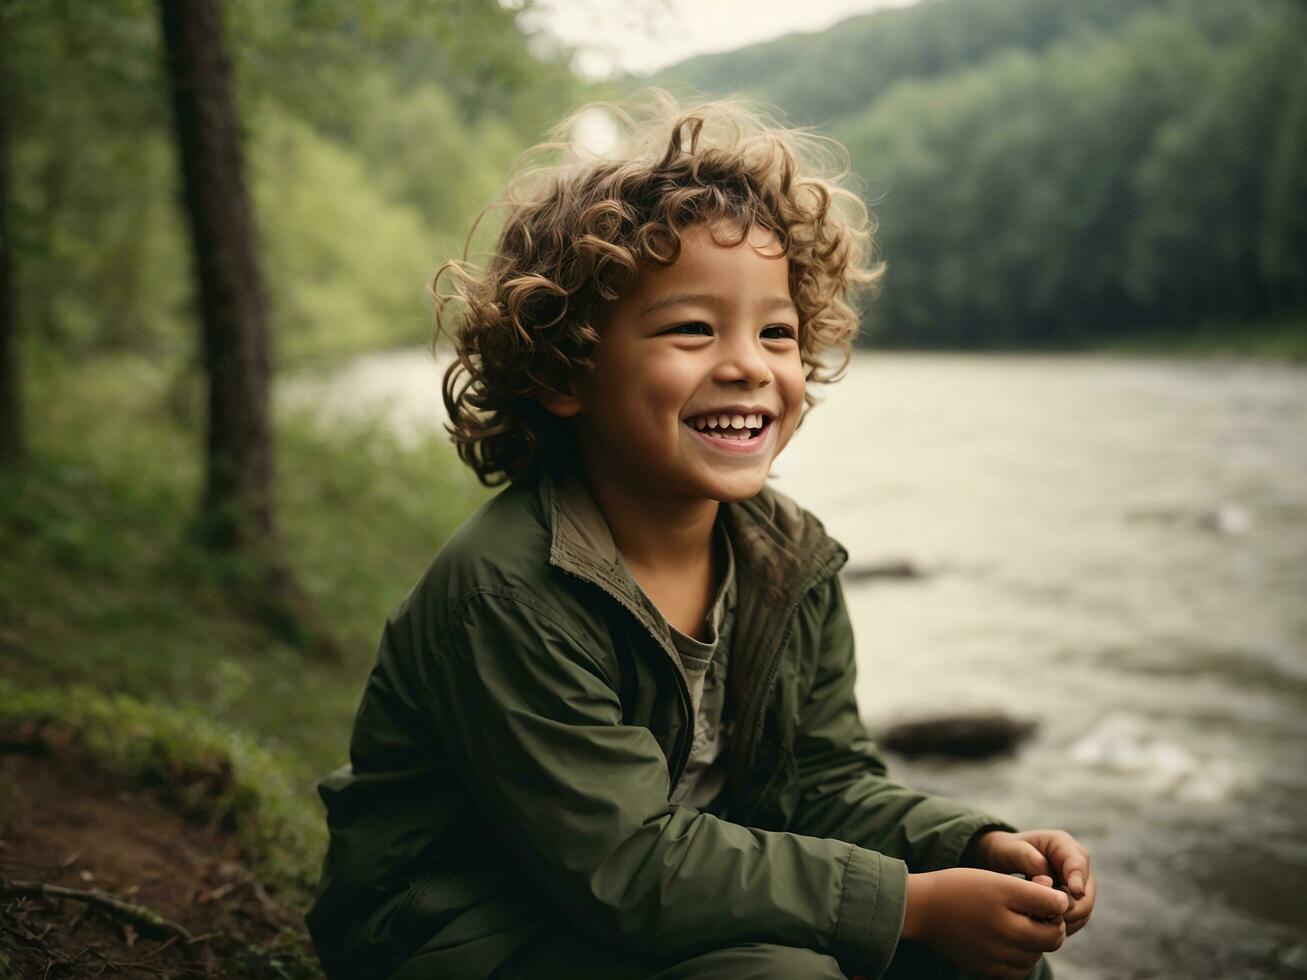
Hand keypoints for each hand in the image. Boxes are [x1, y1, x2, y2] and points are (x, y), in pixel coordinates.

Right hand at [903, 868, 1067, 979]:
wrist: (923, 909)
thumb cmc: (962, 888)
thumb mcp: (999, 881)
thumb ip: (1036, 893)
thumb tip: (1063, 903)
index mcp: (1010, 913)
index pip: (1057, 914)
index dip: (1055, 902)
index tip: (1040, 891)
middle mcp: (1006, 940)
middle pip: (1051, 940)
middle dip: (1048, 924)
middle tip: (1031, 910)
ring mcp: (997, 960)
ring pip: (1036, 955)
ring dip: (1035, 941)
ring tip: (1015, 922)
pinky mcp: (988, 971)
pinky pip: (1019, 970)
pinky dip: (1020, 957)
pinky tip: (1007, 941)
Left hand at [965, 829, 1095, 936]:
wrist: (1006, 860)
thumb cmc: (1007, 851)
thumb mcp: (1010, 849)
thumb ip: (1026, 857)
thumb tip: (1045, 874)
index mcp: (1063, 846)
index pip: (1078, 864)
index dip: (1078, 880)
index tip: (1074, 893)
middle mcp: (1077, 865)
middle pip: (1086, 893)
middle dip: (1070, 907)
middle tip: (1048, 915)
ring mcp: (1079, 885)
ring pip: (1084, 910)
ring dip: (1066, 919)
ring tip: (1041, 921)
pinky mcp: (1075, 901)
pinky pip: (1077, 919)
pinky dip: (1064, 925)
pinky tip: (1044, 926)